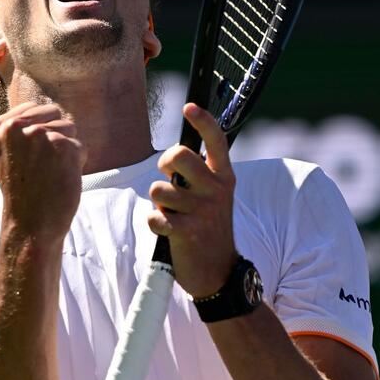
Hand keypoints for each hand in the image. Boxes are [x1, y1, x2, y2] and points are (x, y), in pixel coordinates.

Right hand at [0, 102, 85, 240]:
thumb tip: (44, 109)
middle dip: (55, 136)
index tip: (30, 157)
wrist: (30, 224)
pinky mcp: (63, 145)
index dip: (40, 131)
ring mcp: (40, 135)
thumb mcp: (5, 154)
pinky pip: (80, 146)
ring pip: (69, 128)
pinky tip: (61, 178)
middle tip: (42, 166)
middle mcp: (16, 126)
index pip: (33, 109)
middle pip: (54, 114)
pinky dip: (77, 163)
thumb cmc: (21, 191)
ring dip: (66, 150)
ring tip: (50, 173)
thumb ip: (18, 130)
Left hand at [147, 103, 237, 298]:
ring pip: (159, 189)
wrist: (219, 272)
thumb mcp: (215, 196)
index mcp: (224, 177)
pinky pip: (155, 216)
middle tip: (167, 174)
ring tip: (173, 214)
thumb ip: (201, 174)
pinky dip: (155, 223)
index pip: (216, 141)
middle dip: (165, 162)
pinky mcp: (187, 232)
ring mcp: (203, 211)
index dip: (202, 121)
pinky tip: (168, 230)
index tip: (189, 107)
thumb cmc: (210, 227)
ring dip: (159, 202)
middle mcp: (217, 190)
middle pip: (179, 156)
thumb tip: (177, 152)